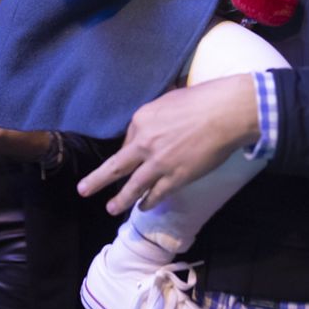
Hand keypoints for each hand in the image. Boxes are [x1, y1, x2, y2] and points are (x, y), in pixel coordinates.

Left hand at [78, 75, 259, 216]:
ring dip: (120, 200)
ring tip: (111, 208)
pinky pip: (156, 194)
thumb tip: (156, 125)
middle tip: (83, 190)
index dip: (130, 150)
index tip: (133, 155)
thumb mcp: (170, 100)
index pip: (128, 140)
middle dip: (97, 180)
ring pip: (133, 186)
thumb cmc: (203, 100)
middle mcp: (144, 142)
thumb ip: (157, 116)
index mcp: (141, 120)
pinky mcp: (175, 178)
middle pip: (116, 166)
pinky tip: (143, 207)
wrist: (225, 112)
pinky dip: (148, 202)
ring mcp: (158, 163)